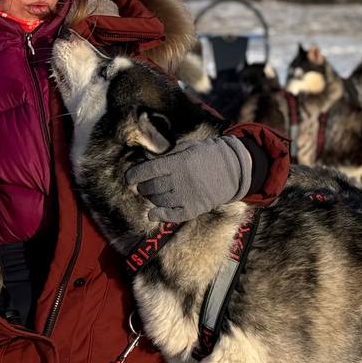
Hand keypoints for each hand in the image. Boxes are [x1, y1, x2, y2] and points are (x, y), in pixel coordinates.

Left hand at [124, 135, 251, 222]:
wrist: (232, 171)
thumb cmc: (206, 156)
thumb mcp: (188, 147)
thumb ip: (167, 154)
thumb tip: (146, 160)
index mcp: (179, 162)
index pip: (149, 170)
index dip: (135, 175)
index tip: (129, 178)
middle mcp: (181, 180)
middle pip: (152, 187)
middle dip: (143, 187)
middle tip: (143, 186)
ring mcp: (187, 196)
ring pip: (159, 201)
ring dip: (151, 198)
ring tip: (152, 194)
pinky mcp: (193, 209)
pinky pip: (171, 216)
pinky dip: (159, 215)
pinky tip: (152, 214)